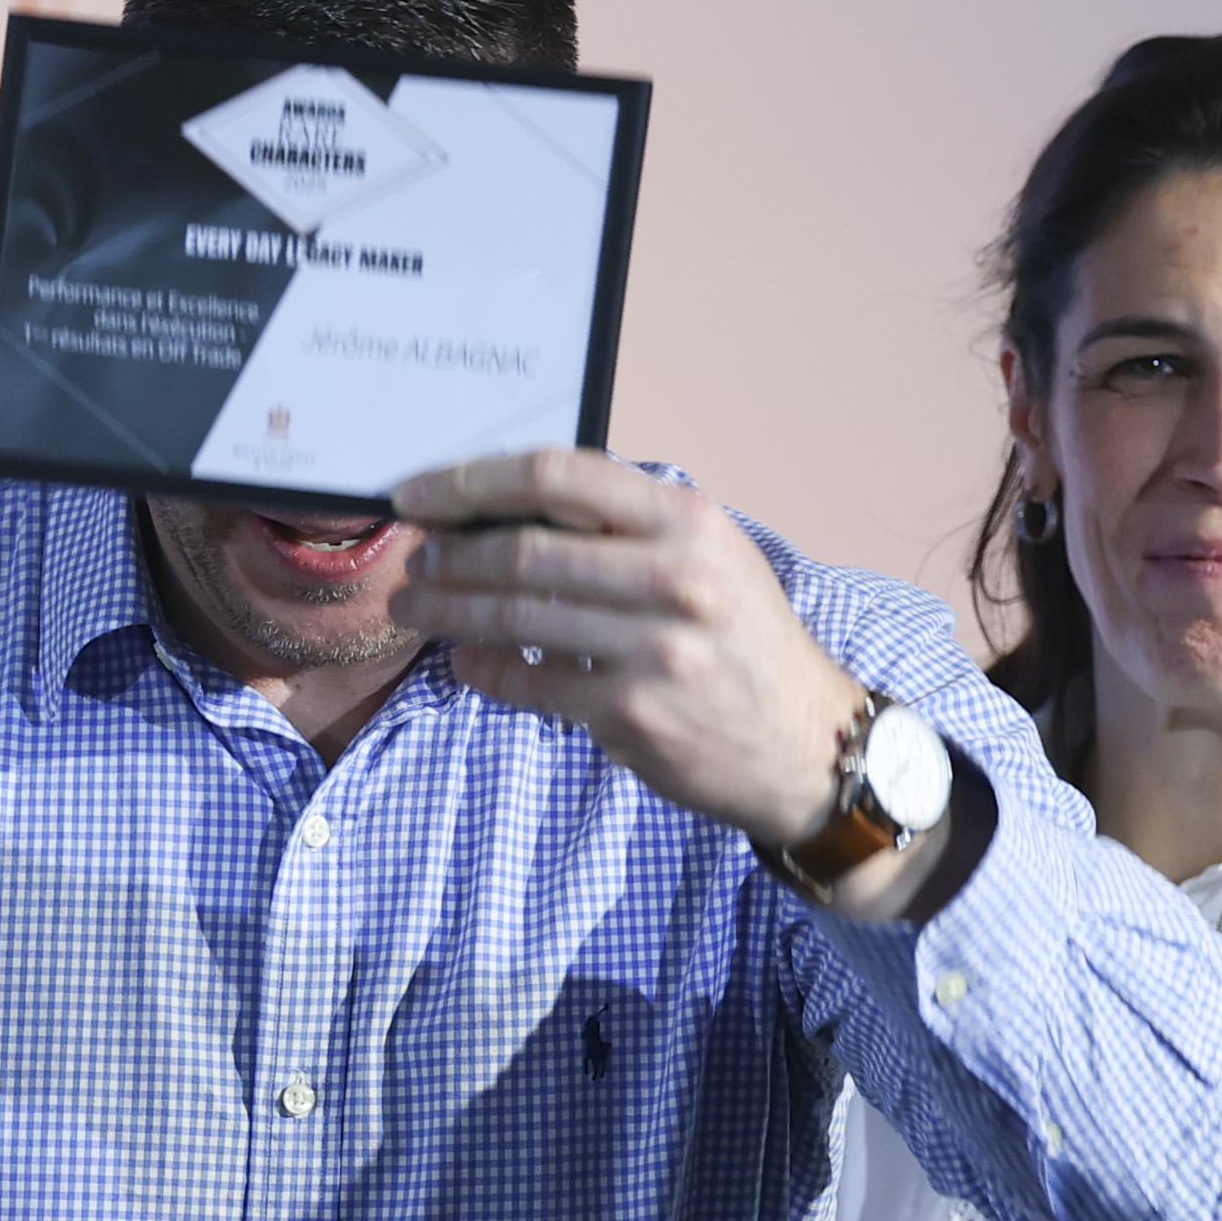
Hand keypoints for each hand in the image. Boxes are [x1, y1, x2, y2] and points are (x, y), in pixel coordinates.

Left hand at [383, 453, 873, 857]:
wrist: (807, 744)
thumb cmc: (744, 641)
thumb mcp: (711, 557)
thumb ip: (627, 527)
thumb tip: (510, 508)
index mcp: (688, 521)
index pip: (559, 476)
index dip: (474, 482)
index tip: (420, 492)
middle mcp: (674, 577)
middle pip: (524, 550)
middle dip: (450, 555)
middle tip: (414, 560)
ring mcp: (653, 648)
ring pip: (515, 617)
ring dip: (450, 610)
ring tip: (416, 606)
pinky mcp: (631, 711)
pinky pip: (530, 683)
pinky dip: (485, 671)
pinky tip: (465, 662)